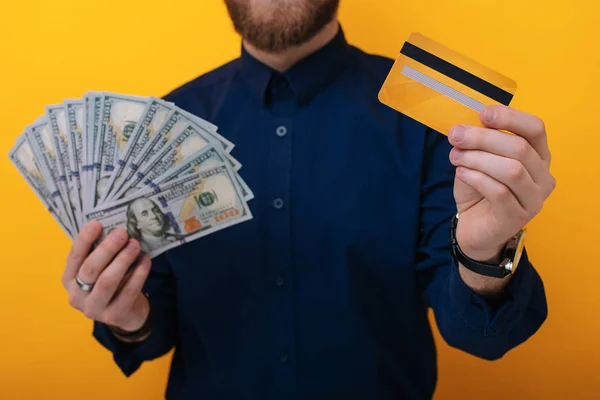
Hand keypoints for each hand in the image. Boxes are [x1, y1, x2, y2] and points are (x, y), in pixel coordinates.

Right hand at [62, 220, 151, 331]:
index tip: (96, 223)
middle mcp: (77, 296)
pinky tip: (145, 261)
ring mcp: (94, 309)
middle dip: (107, 249)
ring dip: (122, 260)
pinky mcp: (114, 316)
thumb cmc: (112, 282)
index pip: (74, 257)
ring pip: (107, 281)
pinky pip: (128, 292)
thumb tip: (115, 228)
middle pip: (90, 269)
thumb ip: (102, 253)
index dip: (84, 240)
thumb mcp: (101, 268)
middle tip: (122, 233)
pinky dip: (138, 274)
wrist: (126, 313)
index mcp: (69, 280)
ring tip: (135, 245)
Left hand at [448, 105, 555, 267]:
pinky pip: (500, 192)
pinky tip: (462, 174)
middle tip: (456, 136)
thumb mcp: (477, 160)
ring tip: (456, 157)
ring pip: (512, 170)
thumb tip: (461, 128)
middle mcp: (543, 176)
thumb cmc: (479, 189)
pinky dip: (477, 178)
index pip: (535, 128)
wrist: (474, 227)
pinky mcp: (518, 217)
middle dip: (483, 138)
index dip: (510, 117)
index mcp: (537, 155)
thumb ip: (476, 144)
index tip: (483, 113)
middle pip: (519, 147)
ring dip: (478, 159)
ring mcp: (534, 199)